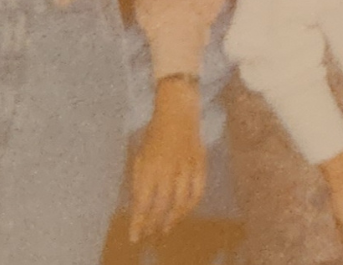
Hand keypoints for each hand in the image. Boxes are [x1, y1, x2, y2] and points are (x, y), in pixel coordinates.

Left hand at [129, 77, 206, 242]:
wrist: (178, 111)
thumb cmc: (155, 134)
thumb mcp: (140, 156)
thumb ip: (140, 181)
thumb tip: (140, 207)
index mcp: (150, 166)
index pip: (143, 202)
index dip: (139, 223)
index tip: (135, 237)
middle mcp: (168, 168)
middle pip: (162, 205)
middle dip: (155, 224)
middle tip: (152, 234)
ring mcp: (187, 165)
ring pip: (182, 201)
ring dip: (174, 218)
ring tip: (167, 227)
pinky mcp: (201, 162)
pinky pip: (199, 189)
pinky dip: (192, 204)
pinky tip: (185, 210)